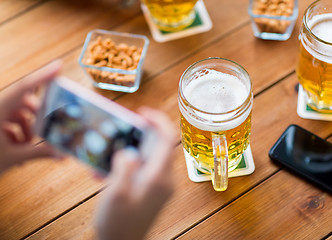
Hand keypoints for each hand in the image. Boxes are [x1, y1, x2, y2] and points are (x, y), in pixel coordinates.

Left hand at [0, 61, 61, 173]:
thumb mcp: (12, 157)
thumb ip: (39, 153)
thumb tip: (62, 154)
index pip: (24, 87)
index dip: (43, 76)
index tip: (59, 66)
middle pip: (23, 99)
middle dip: (37, 113)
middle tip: (48, 123)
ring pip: (16, 111)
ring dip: (26, 127)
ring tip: (27, 144)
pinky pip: (8, 120)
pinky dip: (17, 132)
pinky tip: (18, 148)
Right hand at [95, 107, 176, 239]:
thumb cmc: (118, 224)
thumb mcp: (116, 194)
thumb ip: (124, 167)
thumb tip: (129, 150)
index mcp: (158, 177)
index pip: (167, 138)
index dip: (157, 121)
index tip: (142, 113)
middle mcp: (164, 179)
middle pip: (158, 145)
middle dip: (138, 136)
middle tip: (119, 133)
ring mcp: (159, 184)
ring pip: (148, 155)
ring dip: (128, 152)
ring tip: (106, 161)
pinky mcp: (152, 188)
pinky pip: (143, 168)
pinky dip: (127, 164)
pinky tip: (108, 174)